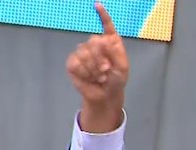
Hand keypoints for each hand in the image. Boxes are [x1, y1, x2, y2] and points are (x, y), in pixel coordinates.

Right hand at [65, 2, 128, 131]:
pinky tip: (89, 77)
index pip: (106, 26)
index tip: (98, 5)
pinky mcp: (73, 63)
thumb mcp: (122, 67)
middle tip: (106, 70)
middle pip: (93, 41)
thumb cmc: (116, 80)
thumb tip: (104, 38)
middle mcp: (96, 45)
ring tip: (99, 76)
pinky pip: (76, 63)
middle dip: (100, 58)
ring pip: (83, 53)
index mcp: (110, 43)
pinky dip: (85, 72)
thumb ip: (115, 52)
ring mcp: (83, 52)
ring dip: (93, 68)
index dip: (103, 16)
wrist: (105, 95)